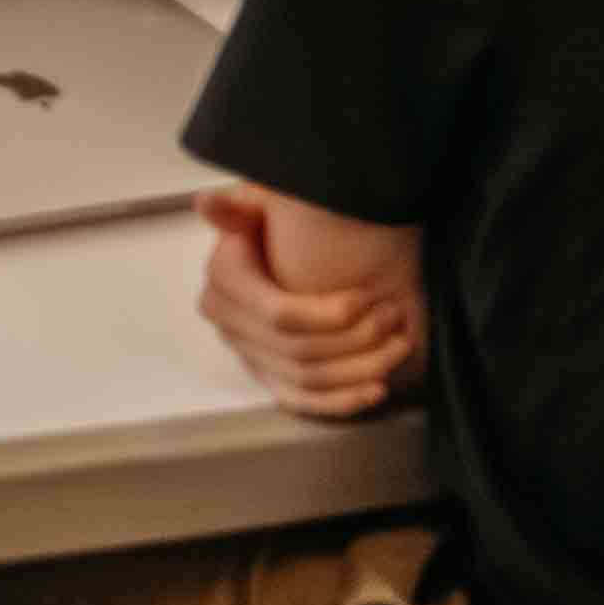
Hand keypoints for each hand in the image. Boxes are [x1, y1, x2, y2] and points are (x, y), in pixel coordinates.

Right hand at [193, 192, 419, 418]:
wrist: (278, 251)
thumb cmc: (277, 227)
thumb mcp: (260, 207)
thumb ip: (240, 205)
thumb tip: (206, 202)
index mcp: (225, 283)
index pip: (281, 315)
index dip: (333, 314)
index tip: (371, 296)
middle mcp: (229, 324)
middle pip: (299, 351)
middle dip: (357, 339)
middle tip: (395, 318)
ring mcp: (248, 355)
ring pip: (308, 380)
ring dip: (360, 369)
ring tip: (398, 346)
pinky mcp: (268, 378)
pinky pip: (304, 402)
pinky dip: (343, 402)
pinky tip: (377, 389)